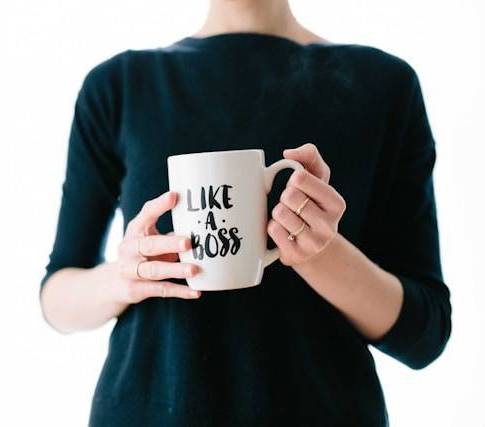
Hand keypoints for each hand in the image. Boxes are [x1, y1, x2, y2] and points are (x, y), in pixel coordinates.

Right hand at [114, 191, 200, 302]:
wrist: (114, 282)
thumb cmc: (142, 253)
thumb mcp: (151, 237)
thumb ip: (171, 231)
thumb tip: (203, 224)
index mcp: (135, 230)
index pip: (145, 215)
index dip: (159, 205)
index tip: (175, 196)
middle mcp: (129, 249)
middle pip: (149, 245)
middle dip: (169, 244)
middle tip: (189, 242)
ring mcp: (130, 270)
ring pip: (154, 270)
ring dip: (175, 270)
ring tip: (195, 270)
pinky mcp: (135, 289)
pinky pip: (160, 290)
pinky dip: (179, 291)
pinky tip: (196, 292)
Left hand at [267, 143, 345, 266]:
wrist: (312, 245)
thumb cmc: (312, 204)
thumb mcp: (317, 178)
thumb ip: (309, 155)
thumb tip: (289, 153)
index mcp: (337, 203)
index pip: (301, 178)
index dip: (294, 180)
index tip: (299, 188)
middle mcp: (329, 226)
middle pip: (289, 196)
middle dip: (285, 197)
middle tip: (293, 206)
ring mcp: (314, 244)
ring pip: (280, 213)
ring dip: (278, 213)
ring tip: (288, 219)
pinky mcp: (297, 256)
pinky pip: (273, 230)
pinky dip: (272, 227)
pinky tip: (283, 231)